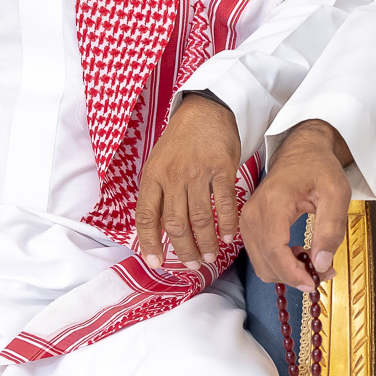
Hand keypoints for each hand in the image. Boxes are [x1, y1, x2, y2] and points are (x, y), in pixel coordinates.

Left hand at [134, 92, 241, 269]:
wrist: (206, 110)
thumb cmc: (181, 141)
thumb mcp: (158, 162)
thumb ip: (157, 192)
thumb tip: (155, 230)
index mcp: (153, 175)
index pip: (146, 216)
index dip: (149, 242)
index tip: (155, 262)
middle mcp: (173, 175)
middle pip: (175, 223)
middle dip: (183, 250)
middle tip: (192, 265)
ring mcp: (198, 172)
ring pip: (200, 218)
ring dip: (206, 243)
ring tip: (209, 257)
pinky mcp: (222, 168)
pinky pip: (224, 203)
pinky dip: (227, 224)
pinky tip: (228, 237)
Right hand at [241, 119, 351, 287]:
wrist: (301, 151)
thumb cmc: (319, 168)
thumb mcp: (337, 193)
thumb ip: (331, 228)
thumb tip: (322, 263)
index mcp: (274, 203)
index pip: (274, 249)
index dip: (293, 273)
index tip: (314, 283)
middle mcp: (253, 213)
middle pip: (267, 262)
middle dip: (295, 276)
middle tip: (325, 272)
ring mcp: (247, 220)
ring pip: (262, 264)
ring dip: (288, 272)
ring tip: (315, 261)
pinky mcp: (249, 225)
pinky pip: (261, 256)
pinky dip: (280, 264)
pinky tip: (300, 254)